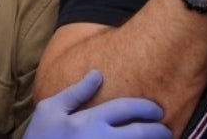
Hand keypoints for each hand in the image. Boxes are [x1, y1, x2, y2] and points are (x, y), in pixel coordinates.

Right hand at [25, 70, 169, 138]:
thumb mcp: (51, 109)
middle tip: (165, 129)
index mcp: (90, 120)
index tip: (157, 110)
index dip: (146, 108)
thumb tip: (98, 74)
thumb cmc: (41, 136)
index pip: (126, 109)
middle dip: (159, 130)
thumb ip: (76, 92)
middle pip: (142, 133)